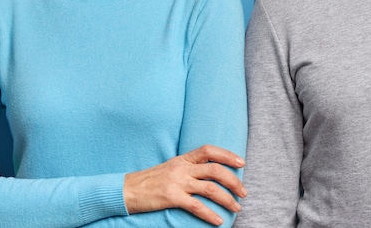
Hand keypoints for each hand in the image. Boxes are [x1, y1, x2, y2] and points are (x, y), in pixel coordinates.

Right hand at [123, 144, 246, 225]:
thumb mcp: (171, 168)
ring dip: (227, 199)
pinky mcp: (172, 197)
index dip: (228, 155)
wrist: (127, 189)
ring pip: (210, 188)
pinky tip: (218, 221)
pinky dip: (210, 214)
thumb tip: (211, 174)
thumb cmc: (150, 180)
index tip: (242, 162)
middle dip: (234, 181)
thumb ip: (189, 168)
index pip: (209, 150)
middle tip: (244, 192)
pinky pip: (196, 206)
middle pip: (215, 170)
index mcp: (183, 159)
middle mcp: (182, 168)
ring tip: (236, 207)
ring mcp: (177, 182)